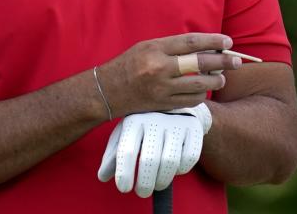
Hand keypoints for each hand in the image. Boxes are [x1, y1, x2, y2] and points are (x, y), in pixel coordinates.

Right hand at [95, 33, 241, 116]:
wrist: (106, 91)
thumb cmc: (128, 65)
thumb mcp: (146, 47)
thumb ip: (172, 47)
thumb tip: (204, 47)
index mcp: (155, 49)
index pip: (191, 42)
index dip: (213, 42)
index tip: (228, 42)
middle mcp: (159, 68)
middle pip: (199, 63)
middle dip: (223, 62)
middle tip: (236, 61)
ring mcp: (162, 88)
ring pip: (200, 84)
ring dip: (216, 81)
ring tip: (222, 78)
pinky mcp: (163, 105)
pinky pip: (191, 100)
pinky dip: (202, 94)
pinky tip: (204, 89)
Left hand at [97, 103, 211, 196]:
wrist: (174, 105)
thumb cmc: (144, 124)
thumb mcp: (125, 133)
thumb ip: (113, 154)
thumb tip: (102, 176)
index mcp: (134, 120)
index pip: (126, 150)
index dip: (124, 173)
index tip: (124, 189)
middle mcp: (155, 119)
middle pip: (150, 160)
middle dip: (145, 183)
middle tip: (142, 192)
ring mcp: (176, 123)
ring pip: (171, 162)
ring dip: (162, 180)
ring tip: (156, 185)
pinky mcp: (194, 128)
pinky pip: (189, 157)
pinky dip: (182, 170)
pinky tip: (174, 169)